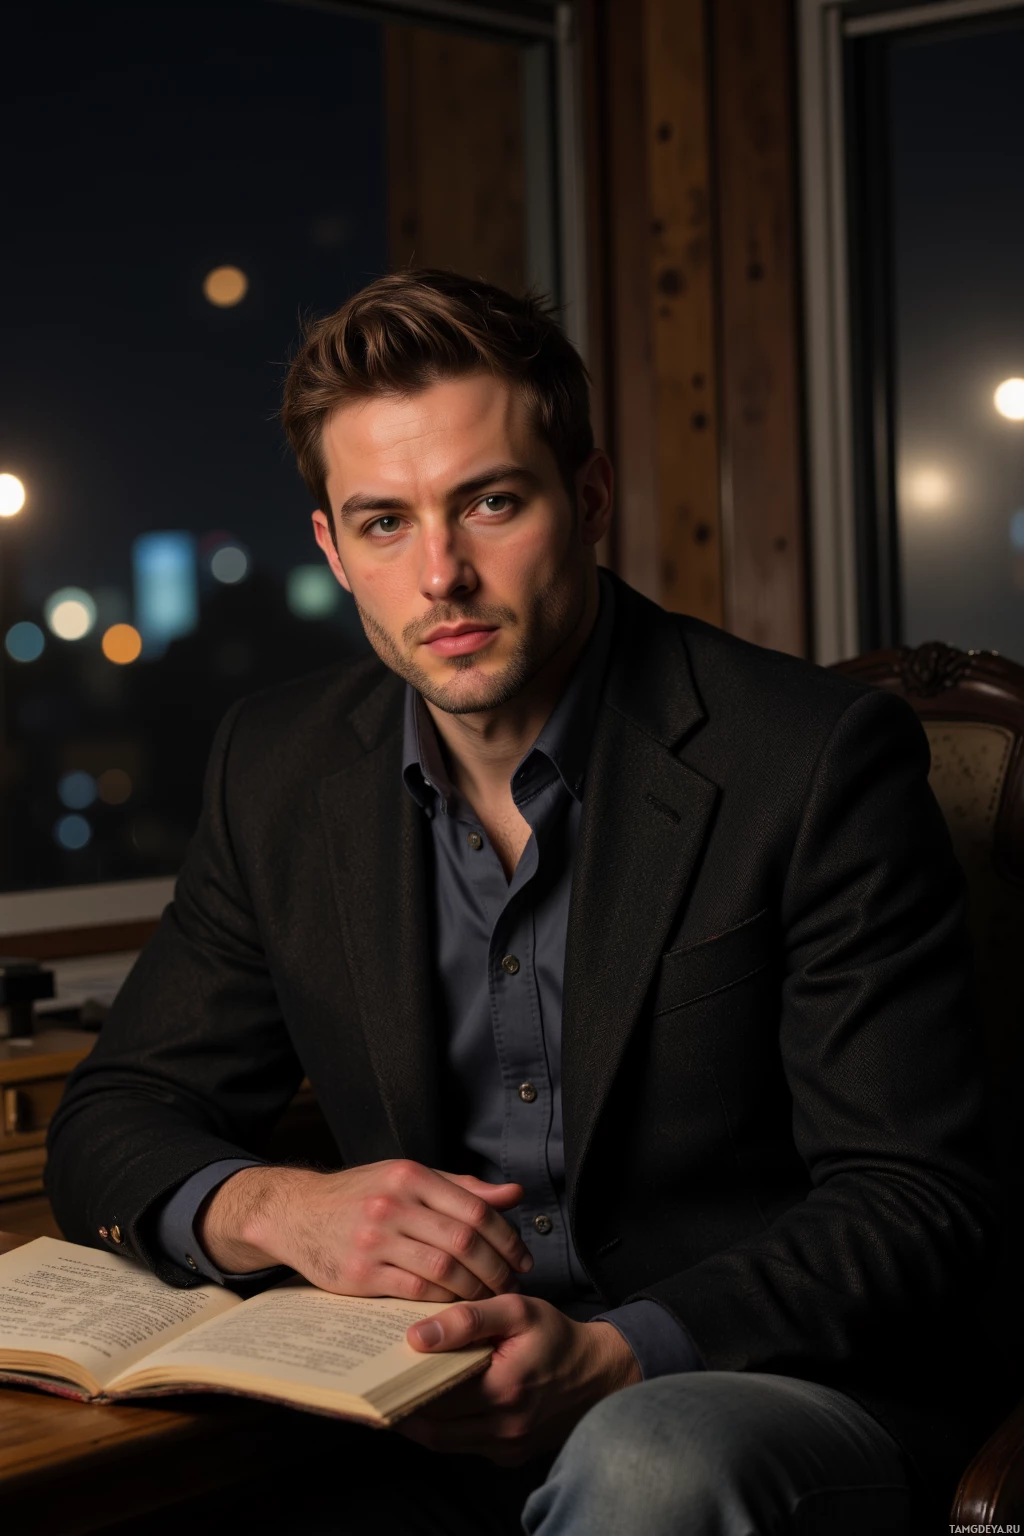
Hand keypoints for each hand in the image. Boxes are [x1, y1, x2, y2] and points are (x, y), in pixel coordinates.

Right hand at [196, 1160, 533, 1301]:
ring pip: (443, 1268)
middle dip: (496, 1268)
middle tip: (511, 1285)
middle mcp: (393, 1203)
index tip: (523, 1259)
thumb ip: (461, 1188)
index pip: (475, 1208)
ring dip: (474, 1288)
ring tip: (488, 1298)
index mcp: (410, 1175)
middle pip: (464, 1240)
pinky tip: (454, 1304)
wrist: (297, 1213)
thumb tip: (514, 1194)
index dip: (506, 1238)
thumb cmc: (361, 1195)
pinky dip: (442, 1300)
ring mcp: (374, 1239)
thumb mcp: (408, 1178)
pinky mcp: (359, 1273)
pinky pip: (414, 1290)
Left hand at [397, 1295, 641, 1465]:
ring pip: (444, 1442)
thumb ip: (468, 1318)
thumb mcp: (517, 1311)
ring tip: (396, 1393)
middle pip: (434, 1426)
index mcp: (503, 1390)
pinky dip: (444, 1428)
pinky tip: (432, 1403)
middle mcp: (504, 1428)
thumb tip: (417, 1336)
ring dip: (419, 1421)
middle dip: (403, 1406)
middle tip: (377, 1384)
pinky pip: (464, 1445)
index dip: (402, 1385)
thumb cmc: (556, 1336)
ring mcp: (506, 1447)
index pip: (434, 1395)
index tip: (377, 1371)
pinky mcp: (509, 1454)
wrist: (600, 1373)